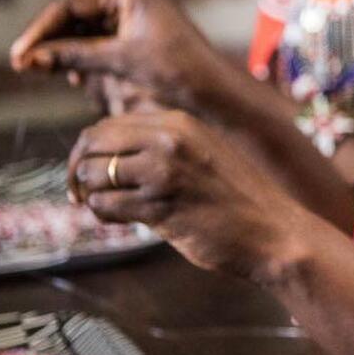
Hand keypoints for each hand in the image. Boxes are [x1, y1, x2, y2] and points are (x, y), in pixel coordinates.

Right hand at [11, 0, 230, 113]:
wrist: (214, 88)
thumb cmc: (176, 69)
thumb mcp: (120, 60)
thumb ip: (74, 56)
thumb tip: (29, 60)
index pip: (72, 3)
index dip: (42, 29)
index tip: (21, 55)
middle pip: (75, 14)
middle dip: (51, 40)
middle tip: (24, 65)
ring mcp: (135, 15)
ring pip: (86, 29)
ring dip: (66, 50)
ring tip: (46, 72)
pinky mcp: (138, 34)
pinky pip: (101, 41)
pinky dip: (85, 57)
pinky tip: (75, 77)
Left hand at [67, 110, 312, 283]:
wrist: (274, 232)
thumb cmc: (238, 199)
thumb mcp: (203, 152)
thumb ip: (162, 146)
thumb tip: (108, 152)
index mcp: (178, 122)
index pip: (108, 124)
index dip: (90, 150)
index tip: (91, 172)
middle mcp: (169, 140)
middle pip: (92, 143)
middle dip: (79, 169)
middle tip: (80, 193)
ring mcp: (163, 172)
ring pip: (94, 174)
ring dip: (91, 195)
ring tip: (110, 209)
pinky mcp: (160, 206)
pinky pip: (105, 206)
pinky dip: (103, 216)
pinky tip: (122, 221)